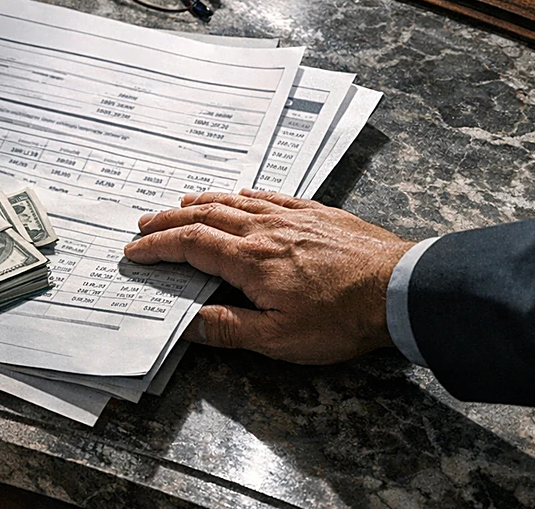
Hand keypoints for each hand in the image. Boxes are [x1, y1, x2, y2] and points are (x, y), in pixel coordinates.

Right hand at [123, 189, 415, 364]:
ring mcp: (291, 217)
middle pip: (205, 216)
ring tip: (180, 204)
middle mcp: (265, 229)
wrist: (399, 289)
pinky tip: (239, 196)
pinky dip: (242, 194)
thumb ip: (228, 329)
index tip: (135, 252)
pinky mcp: (315, 213)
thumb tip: (185, 324)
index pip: (190, 246)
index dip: (158, 248)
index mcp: (250, 260)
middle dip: (169, 220)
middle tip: (144, 224)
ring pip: (234, 201)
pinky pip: (268, 195)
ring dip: (201, 202)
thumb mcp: (279, 338)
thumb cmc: (342, 318)